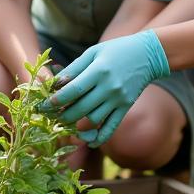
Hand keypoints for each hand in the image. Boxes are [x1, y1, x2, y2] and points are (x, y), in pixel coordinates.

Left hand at [42, 30, 169, 145]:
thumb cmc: (115, 50)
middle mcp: (109, 87)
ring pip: (93, 120)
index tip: (45, 104)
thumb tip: (55, 83)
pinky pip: (111, 127)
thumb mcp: (93, 53)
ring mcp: (118, 99)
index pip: (74, 90)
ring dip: (77, 125)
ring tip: (65, 122)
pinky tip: (89, 142)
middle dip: (63, 115)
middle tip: (51, 116)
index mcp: (99, 71)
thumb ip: (74, 68)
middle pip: (81, 108)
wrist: (147, 55)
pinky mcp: (125, 107)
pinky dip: (100, 137)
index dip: (57, 100)